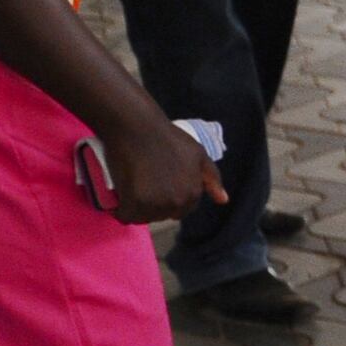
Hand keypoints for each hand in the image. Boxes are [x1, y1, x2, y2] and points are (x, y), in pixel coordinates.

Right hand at [95, 115, 228, 224]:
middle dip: (155, 204)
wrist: (139, 127)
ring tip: (134, 187)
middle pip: (163, 215)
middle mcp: (176, 203)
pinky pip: (126, 216)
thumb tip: (223, 200)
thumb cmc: (168, 138)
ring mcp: (155, 204)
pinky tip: (121, 197)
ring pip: (144, 217)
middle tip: (145, 184)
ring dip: (138, 208)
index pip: (181, 210)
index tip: (160, 185)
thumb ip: (212, 178)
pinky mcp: (133, 202)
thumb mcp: (198, 155)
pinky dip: (122, 210)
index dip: (170, 198)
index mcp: (193, 194)